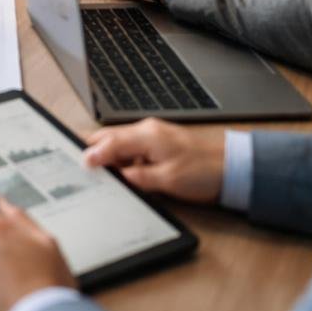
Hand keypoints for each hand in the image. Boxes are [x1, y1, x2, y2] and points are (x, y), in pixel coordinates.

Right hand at [83, 118, 224, 203]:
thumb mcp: (167, 179)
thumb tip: (116, 177)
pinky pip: (130, 149)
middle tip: (79, 164)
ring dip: (107, 155)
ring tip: (97, 171)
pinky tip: (120, 172)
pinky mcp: (158, 145)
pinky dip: (120, 159)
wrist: (232, 168)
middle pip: (109, 137)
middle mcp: (147, 131)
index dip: (92, 154)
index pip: (109, 142)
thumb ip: (138, 177)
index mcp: (146, 136)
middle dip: (93, 149)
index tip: (80, 163)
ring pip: (118, 143)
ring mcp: (152, 136)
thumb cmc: (205, 171)